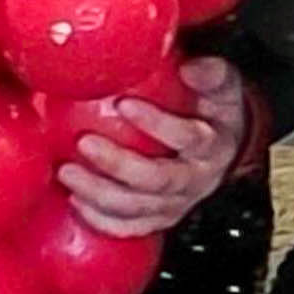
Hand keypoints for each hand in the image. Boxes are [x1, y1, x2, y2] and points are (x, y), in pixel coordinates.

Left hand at [60, 56, 249, 236]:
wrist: (225, 145)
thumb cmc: (214, 111)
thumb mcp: (221, 87)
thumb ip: (210, 74)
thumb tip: (189, 67)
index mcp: (213, 146)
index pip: (189, 138)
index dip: (157, 124)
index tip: (123, 103)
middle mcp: (197, 180)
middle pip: (158, 180)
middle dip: (118, 165)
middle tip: (84, 143)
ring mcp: (178, 203)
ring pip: (139, 209)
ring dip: (100, 194)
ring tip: (68, 172)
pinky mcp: (160, 217)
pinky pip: (131, 227)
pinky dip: (103, 220)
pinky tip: (76, 202)